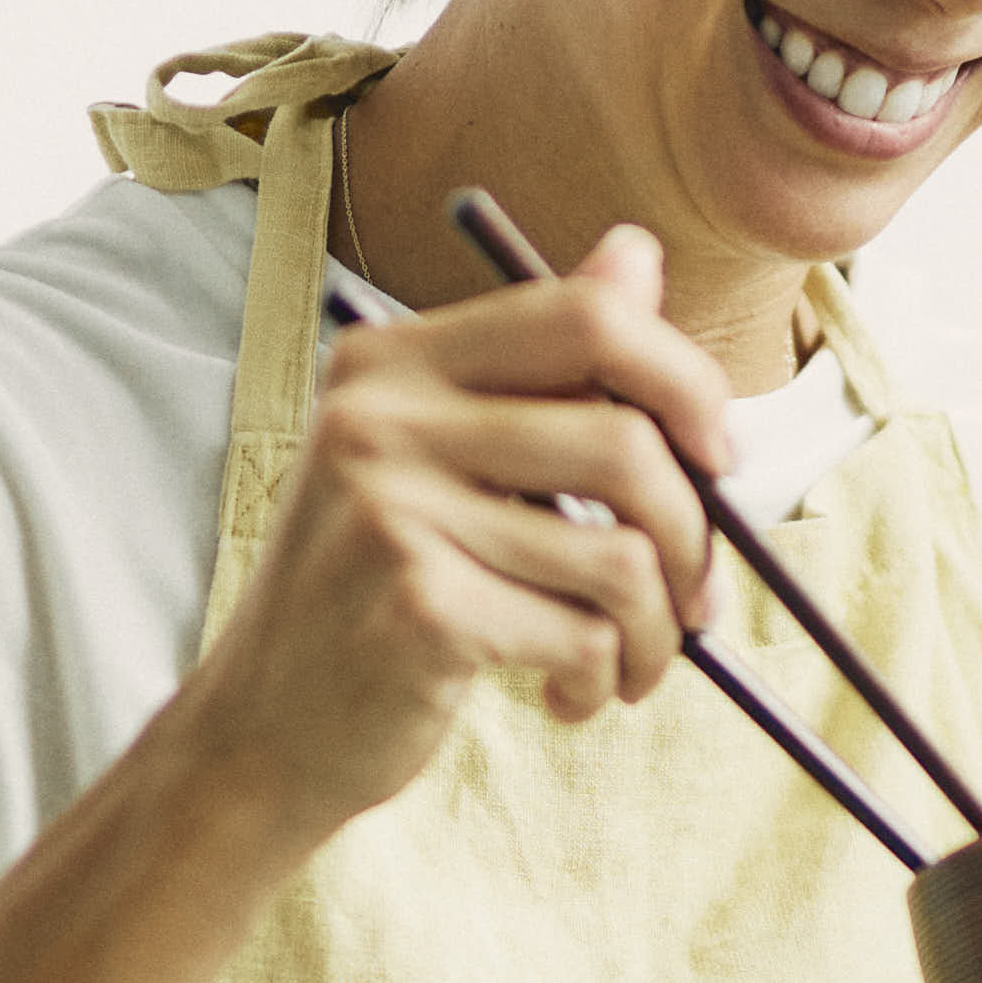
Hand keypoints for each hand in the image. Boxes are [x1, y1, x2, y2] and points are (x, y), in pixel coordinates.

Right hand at [168, 220, 736, 834]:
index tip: (717, 456)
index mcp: (392, 360)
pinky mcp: (417, 609)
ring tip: (629, 664)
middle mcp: (380, 418)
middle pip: (625, 440)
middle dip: (694, 533)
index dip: (685, 379)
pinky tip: (567, 696)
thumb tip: (639, 252)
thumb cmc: (376, 591)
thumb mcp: (442, 461)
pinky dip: (605, 679)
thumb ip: (540, 367)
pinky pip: (584, 634)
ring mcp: (392, 511)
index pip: (586, 315)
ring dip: (655, 631)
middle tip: (694, 599)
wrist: (264, 729)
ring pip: (621, 557)